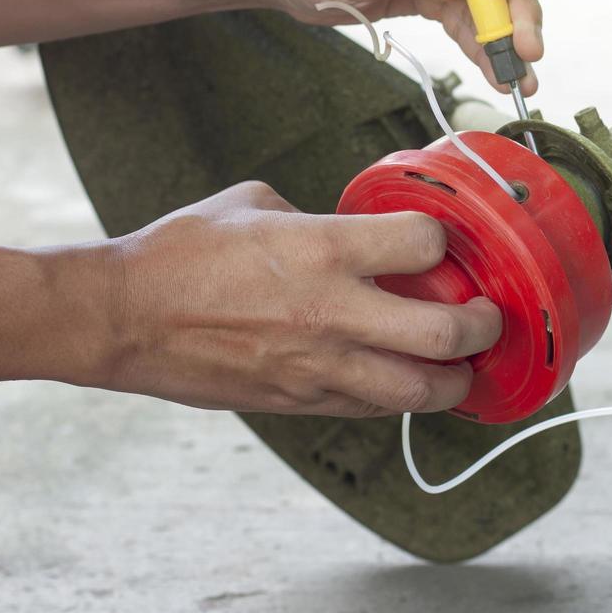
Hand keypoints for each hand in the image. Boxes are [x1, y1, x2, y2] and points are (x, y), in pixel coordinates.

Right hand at [92, 181, 501, 416]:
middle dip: (481, 327)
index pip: (423, 245)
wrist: (125, 318)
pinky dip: (397, 397)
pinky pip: (371, 408)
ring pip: (419, 391)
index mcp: (321, 249)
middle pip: (444, 334)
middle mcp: (331, 312)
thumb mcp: (253, 204)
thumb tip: (348, 229)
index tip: (441, 244)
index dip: (442, 241)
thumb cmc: (180, 253)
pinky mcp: (299, 400)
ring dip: (454, 380)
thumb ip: (314, 217)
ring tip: (461, 366)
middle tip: (486, 317)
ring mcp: (318, 366)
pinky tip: (402, 382)